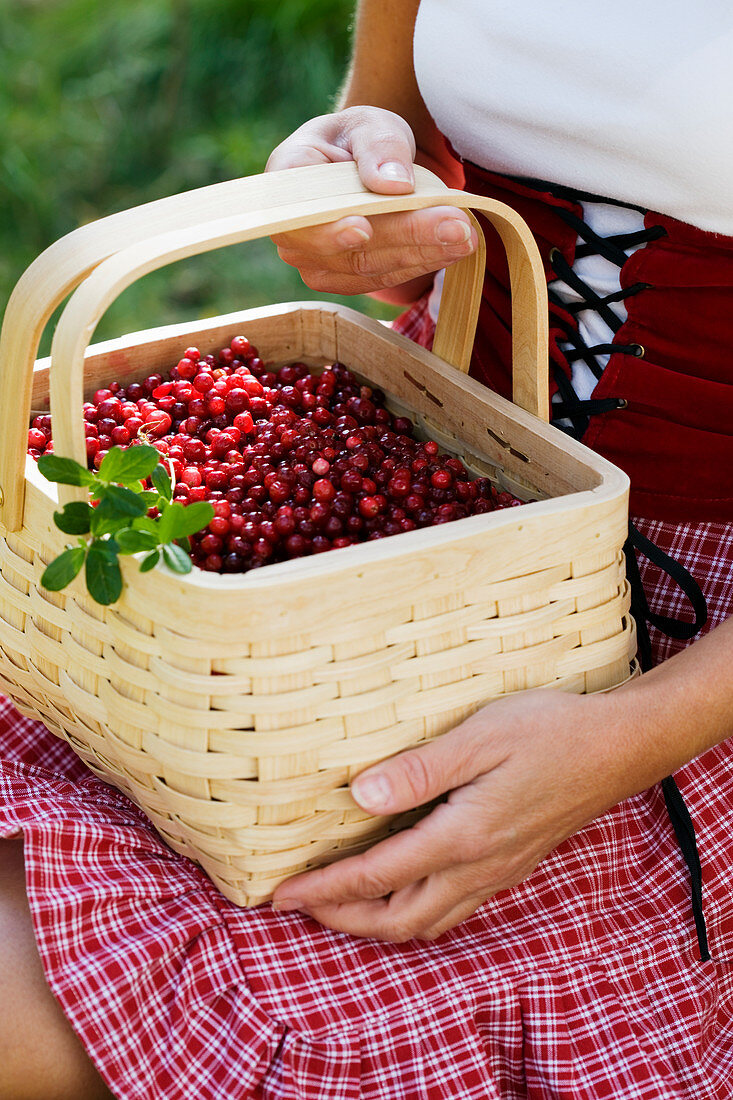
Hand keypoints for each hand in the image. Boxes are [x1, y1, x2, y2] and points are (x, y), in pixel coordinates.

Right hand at [265, 105, 477, 297]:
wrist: (361, 168)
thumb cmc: (359, 140)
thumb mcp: (371, 124)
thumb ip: (379, 147)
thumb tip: (394, 184)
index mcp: (287, 179)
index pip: (302, 212)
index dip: (329, 228)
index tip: (364, 227)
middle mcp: (292, 230)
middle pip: (347, 247)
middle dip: (405, 236)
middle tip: (456, 225)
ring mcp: (314, 261)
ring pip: (369, 268)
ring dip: (422, 254)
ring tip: (466, 235)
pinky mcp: (342, 279)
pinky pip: (382, 279)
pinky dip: (420, 264)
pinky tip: (453, 249)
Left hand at [272, 688, 643, 940]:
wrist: (616, 748)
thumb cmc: (549, 731)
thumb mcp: (481, 737)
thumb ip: (420, 770)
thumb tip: (359, 795)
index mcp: (464, 837)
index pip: (377, 877)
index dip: (324, 889)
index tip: (280, 895)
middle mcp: (479, 868)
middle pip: (397, 919)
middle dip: (341, 918)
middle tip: (296, 904)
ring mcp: (497, 872)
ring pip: (425, 922)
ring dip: (374, 921)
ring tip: (337, 903)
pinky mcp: (510, 865)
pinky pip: (450, 910)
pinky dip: (410, 911)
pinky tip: (399, 888)